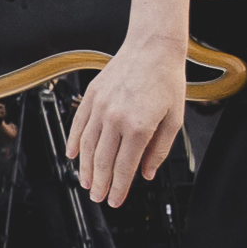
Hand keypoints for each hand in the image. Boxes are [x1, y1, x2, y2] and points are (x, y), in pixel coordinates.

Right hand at [70, 42, 191, 206]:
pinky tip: (72, 154)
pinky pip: (79, 124)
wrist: (152, 47)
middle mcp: (116, 117)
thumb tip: (146, 172)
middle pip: (103, 160)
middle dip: (100, 183)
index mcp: (139, 126)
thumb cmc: (167, 79)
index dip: (120, 188)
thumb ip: (159, 149)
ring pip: (87, 145)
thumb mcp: (174, 119)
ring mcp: (101, 106)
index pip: (125, 166)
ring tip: (86, 182)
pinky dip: (73, 142)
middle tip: (98, 197)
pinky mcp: (92, 95)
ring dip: (85, 167)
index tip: (116, 200)